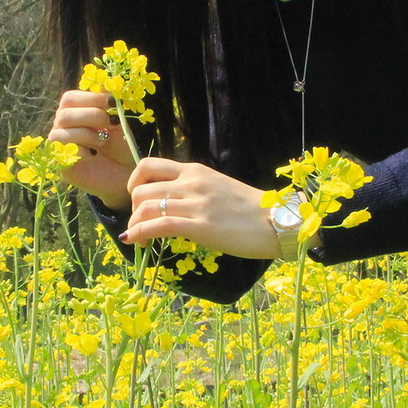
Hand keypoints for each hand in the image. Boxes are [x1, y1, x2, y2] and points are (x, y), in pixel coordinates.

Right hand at [47, 90, 132, 208]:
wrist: (125, 175)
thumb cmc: (120, 147)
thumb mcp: (117, 121)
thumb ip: (108, 103)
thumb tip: (105, 81)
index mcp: (74, 114)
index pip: (69, 99)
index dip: (89, 98)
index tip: (112, 102)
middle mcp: (62, 128)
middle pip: (64, 113)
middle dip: (92, 115)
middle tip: (111, 123)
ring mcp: (59, 147)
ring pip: (60, 132)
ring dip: (88, 134)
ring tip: (103, 142)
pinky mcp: (60, 166)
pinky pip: (61, 152)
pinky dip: (81, 151)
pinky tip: (93, 155)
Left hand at [120, 157, 278, 260]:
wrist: (275, 220)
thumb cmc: (250, 208)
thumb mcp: (217, 187)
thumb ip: (194, 189)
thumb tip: (173, 202)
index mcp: (195, 171)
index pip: (149, 165)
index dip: (134, 182)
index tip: (136, 198)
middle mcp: (191, 183)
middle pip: (141, 190)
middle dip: (132, 209)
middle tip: (140, 224)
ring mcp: (195, 205)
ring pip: (145, 208)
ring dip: (133, 225)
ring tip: (137, 237)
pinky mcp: (199, 227)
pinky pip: (158, 226)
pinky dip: (138, 233)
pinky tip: (134, 241)